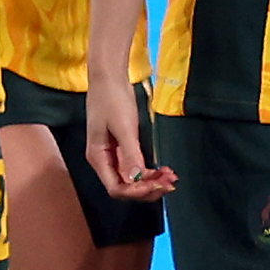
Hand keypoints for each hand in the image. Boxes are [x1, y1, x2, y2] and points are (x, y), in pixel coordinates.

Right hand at [84, 78, 175, 202]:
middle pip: (125, 187)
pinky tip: (163, 169)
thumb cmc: (112, 98)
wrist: (109, 77)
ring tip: (171, 178)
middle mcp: (104, 161)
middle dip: (147, 189)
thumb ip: (130, 154)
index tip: (157, 185)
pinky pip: (135, 167)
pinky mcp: (122, 148)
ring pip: (132, 179)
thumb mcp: (123, 127)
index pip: (116, 189)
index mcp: (98, 157)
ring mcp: (113, 155)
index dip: (136, 192)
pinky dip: (149, 172)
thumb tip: (136, 179)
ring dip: (151, 182)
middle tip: (170, 183)